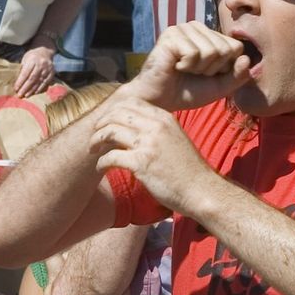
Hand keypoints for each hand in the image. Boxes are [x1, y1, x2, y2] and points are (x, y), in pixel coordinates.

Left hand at [14, 44, 58, 96]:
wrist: (45, 52)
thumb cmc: (32, 56)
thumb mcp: (25, 59)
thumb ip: (22, 68)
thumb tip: (18, 81)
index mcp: (32, 60)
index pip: (25, 73)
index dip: (20, 82)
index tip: (16, 88)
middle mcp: (41, 64)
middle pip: (32, 79)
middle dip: (25, 88)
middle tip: (20, 95)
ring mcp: (47, 69)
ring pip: (39, 81)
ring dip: (32, 90)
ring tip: (26, 95)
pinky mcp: (52, 73)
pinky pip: (45, 82)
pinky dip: (40, 88)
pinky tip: (35, 93)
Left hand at [90, 96, 217, 211]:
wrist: (202, 191)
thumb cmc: (188, 171)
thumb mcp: (175, 139)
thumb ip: (156, 130)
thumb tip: (133, 130)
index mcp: (164, 118)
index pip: (130, 103)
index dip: (113, 111)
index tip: (106, 123)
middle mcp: (156, 126)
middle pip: (117, 114)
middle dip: (101, 124)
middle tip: (95, 136)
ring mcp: (148, 144)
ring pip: (110, 131)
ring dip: (96, 140)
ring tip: (93, 150)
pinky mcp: (142, 164)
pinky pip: (111, 156)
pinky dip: (102, 162)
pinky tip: (101, 168)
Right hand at [122, 23, 253, 112]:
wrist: (159, 101)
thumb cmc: (187, 92)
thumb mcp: (219, 87)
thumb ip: (238, 76)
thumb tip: (246, 59)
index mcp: (211, 36)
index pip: (235, 47)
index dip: (225, 68)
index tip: (207, 75)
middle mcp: (198, 28)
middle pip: (225, 49)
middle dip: (212, 69)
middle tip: (193, 73)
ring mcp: (184, 29)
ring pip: (211, 51)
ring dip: (198, 69)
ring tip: (183, 70)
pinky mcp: (172, 34)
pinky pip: (194, 53)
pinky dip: (186, 66)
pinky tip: (175, 66)